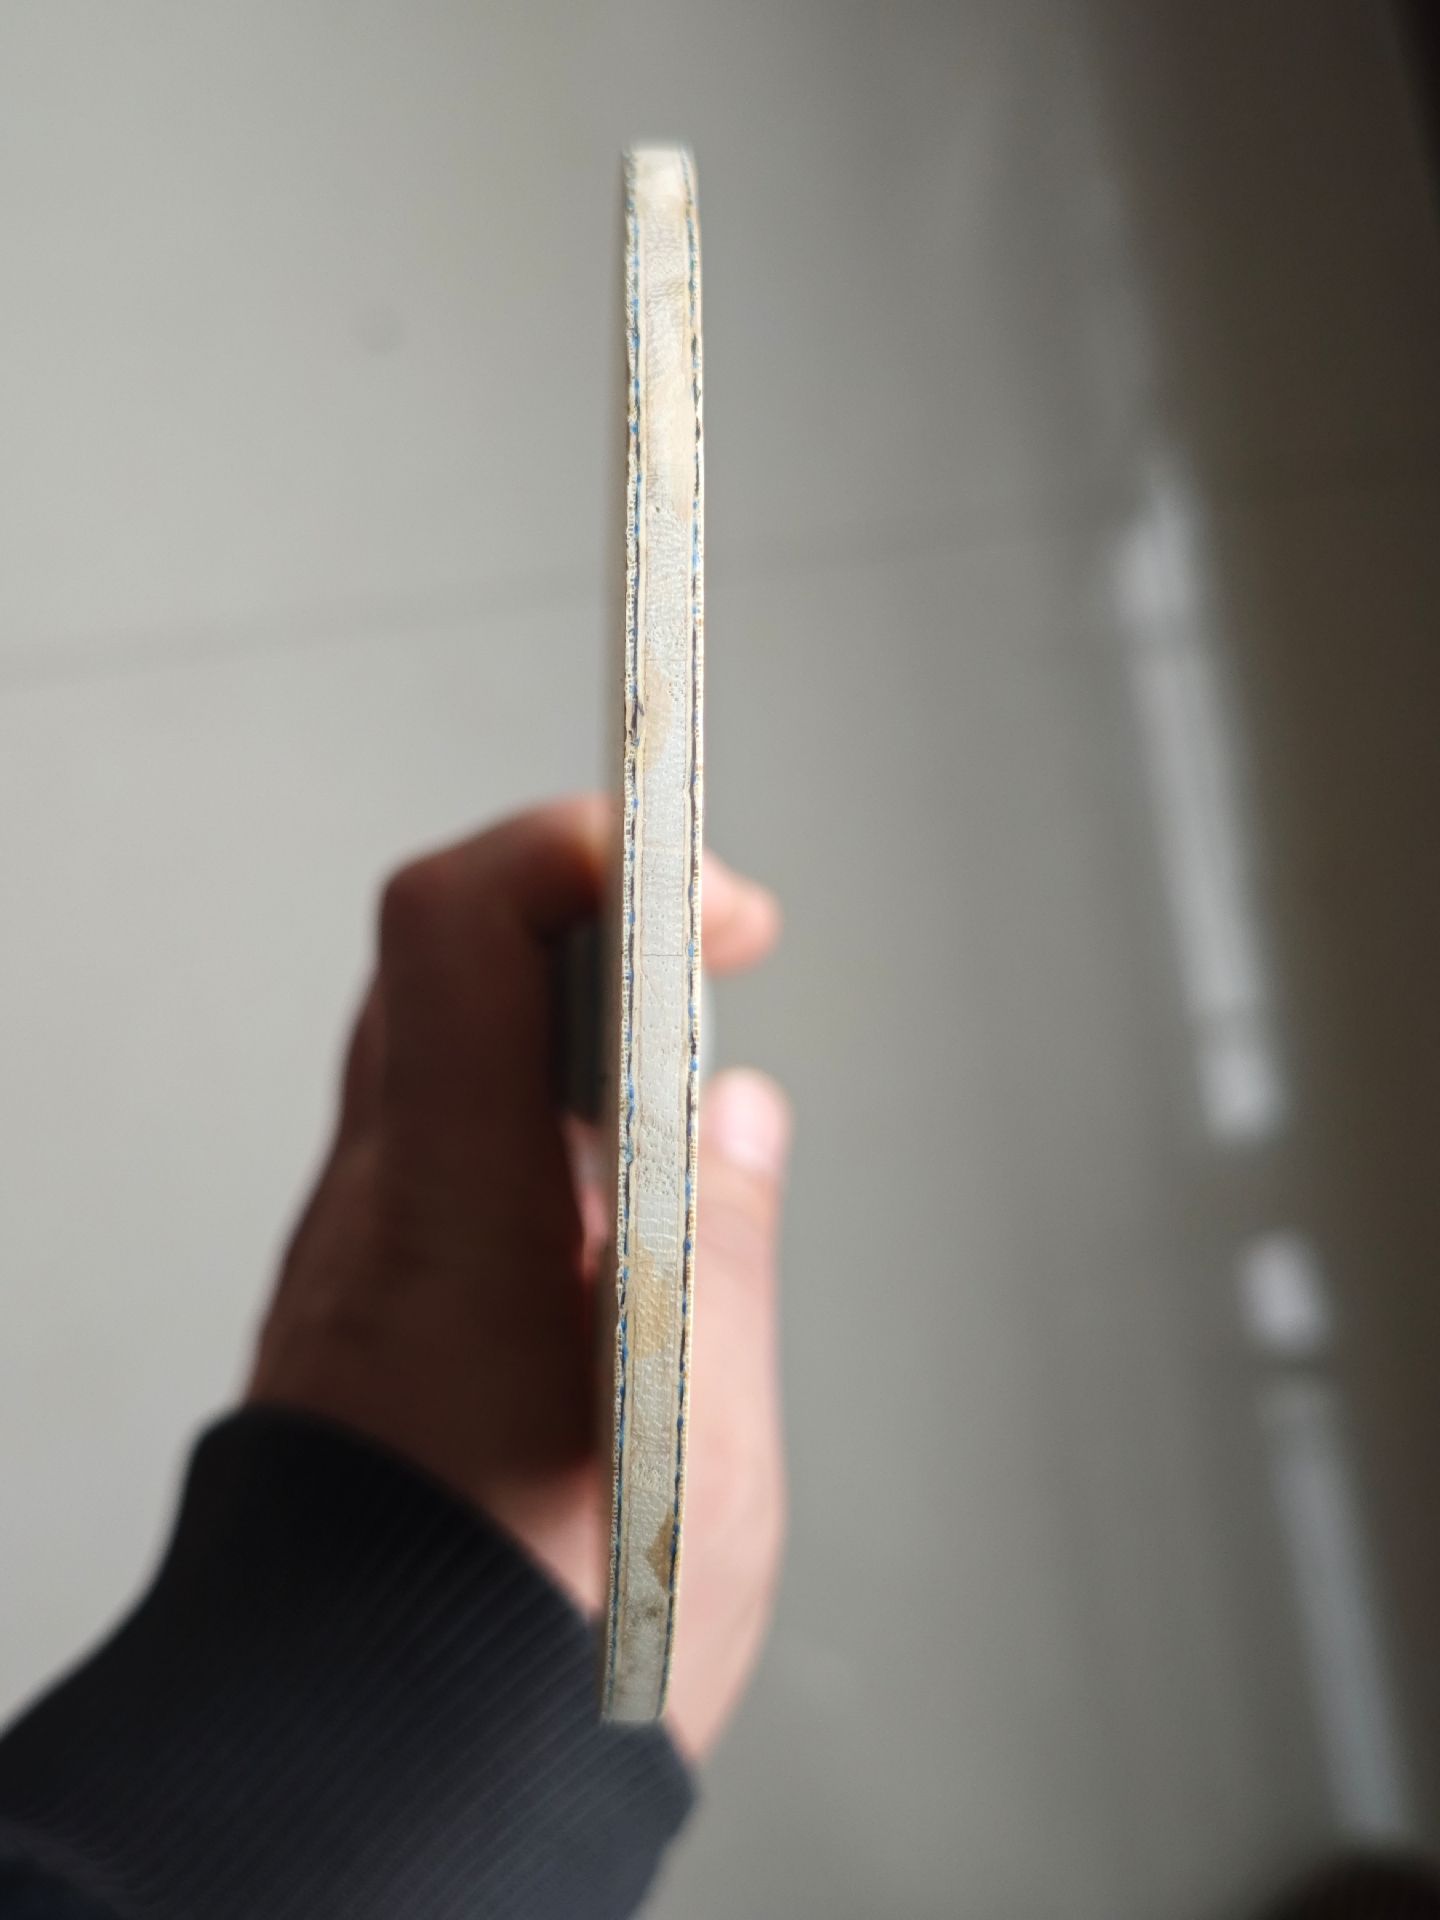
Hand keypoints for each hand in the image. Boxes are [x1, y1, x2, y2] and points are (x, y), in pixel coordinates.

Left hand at [247, 796, 788, 1761]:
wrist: (382, 1766)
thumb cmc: (547, 1644)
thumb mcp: (703, 1445)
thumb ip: (727, 1248)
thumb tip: (740, 1112)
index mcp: (457, 1221)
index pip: (460, 932)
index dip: (583, 850)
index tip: (719, 898)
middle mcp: (379, 1212)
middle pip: (447, 962)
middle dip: (593, 912)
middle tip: (713, 952)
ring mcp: (360, 1250)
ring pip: (445, 1043)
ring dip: (570, 1010)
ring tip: (691, 1072)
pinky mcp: (371, 1293)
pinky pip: (447, 1134)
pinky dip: (541, 1103)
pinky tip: (629, 1179)